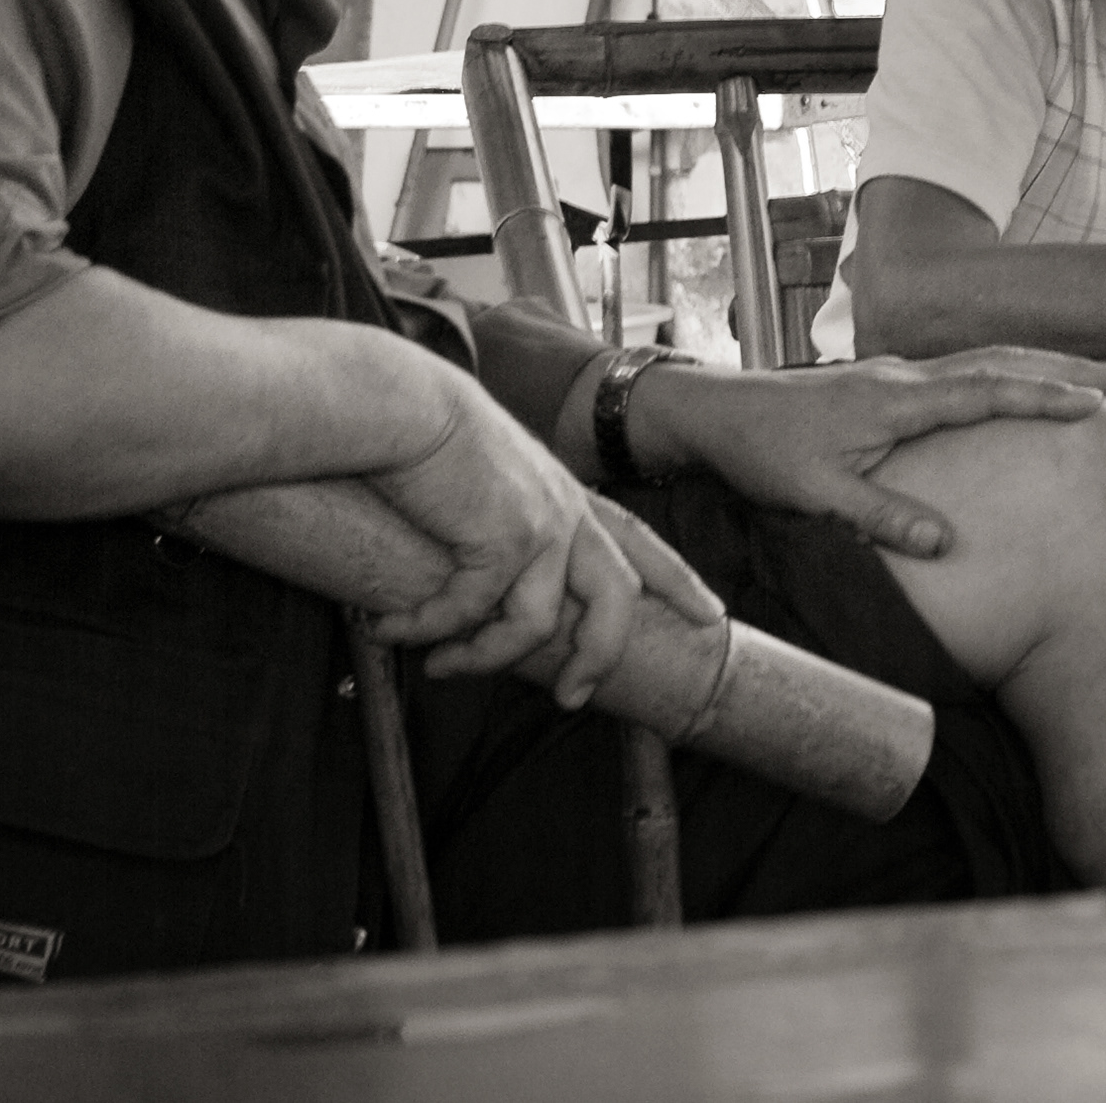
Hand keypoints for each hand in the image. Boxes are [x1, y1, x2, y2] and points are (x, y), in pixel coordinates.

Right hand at [360, 368, 722, 703]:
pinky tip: (394, 627)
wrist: (405, 408)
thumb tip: (482, 584)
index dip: (677, 579)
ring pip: (538, 625)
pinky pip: (473, 613)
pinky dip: (430, 629)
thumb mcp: (488, 483)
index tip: (711, 615)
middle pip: (618, 595)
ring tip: (440, 667)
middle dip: (602, 653)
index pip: (639, 540)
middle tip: (571, 697)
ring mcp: (544, 524)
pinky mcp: (506, 538)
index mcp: (568, 496)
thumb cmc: (432, 440)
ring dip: (483, 658)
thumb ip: (503, 523)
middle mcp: (567, 510)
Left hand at [633, 349, 1105, 557]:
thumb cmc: (764, 454)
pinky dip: (1002, 370)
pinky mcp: (885, 381)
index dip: (1043, 395)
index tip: (1095, 401)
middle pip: (998, 362)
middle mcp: (904, 377)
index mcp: (897, 400)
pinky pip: (960, 369)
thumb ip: (883, 519)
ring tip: (1084, 374)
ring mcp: (895, 374)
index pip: (987, 392)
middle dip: (1060, 367)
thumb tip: (947, 543)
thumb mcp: (818, 498)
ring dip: (1035, 364)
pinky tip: (1013, 384)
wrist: (717, 413)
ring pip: (981, 360)